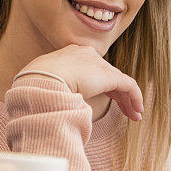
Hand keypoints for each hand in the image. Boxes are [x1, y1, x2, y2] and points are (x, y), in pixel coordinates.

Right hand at [18, 44, 144, 120]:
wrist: (39, 81)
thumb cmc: (34, 86)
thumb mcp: (41, 83)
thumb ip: (52, 87)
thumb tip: (51, 103)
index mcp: (69, 56)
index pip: (91, 70)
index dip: (100, 86)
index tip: (102, 100)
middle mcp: (86, 55)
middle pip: (108, 76)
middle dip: (118, 94)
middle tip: (126, 110)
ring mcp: (97, 64)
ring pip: (120, 82)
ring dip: (129, 100)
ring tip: (135, 115)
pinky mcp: (107, 75)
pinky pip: (128, 85)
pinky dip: (134, 98)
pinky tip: (137, 111)